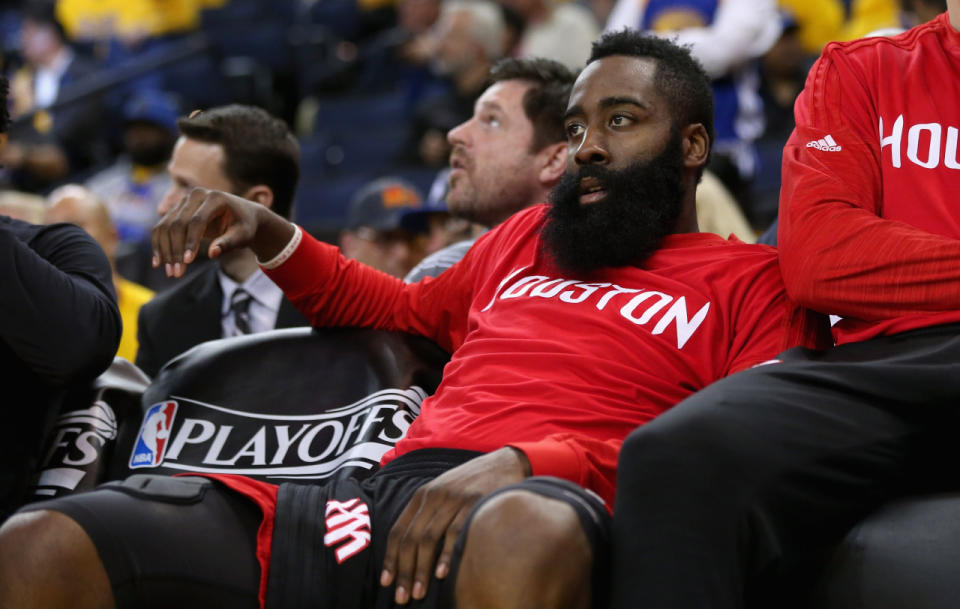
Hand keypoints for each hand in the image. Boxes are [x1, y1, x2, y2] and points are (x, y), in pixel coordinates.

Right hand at [151, 188, 295, 277]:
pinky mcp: (177, 210)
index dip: (191, 241)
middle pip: (178, 224)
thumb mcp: (243, 235)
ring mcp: (184, 201)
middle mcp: (196, 195)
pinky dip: (159, 245)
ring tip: (169, 272)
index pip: (197, 220)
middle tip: (176, 273)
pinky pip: (163, 227)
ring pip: (166, 226)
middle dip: (175, 250)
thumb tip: (213, 254)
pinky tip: (159, 262)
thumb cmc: (245, 226)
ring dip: (165, 250)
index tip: (188, 261)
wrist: (243, 215)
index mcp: (215, 198)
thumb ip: (229, 243)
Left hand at [380, 447, 530, 603]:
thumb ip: (428, 514)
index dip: (390, 558)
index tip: (386, 582)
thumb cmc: (472, 483)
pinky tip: (442, 574)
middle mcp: (434, 496)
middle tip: (402, 597)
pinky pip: (455, 532)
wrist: (505, 462)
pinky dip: (446, 555)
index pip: (398, 530)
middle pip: (411, 539)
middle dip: (404, 571)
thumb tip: (411, 551)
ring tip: (418, 593)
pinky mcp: (474, 502)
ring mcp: (454, 499)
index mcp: (423, 495)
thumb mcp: (444, 491)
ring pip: (429, 539)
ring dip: (421, 569)